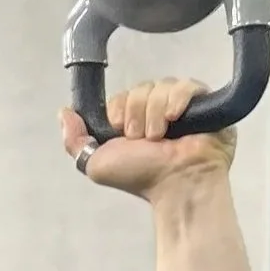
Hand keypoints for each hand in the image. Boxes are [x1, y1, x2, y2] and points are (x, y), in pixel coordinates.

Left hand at [60, 77, 234, 197]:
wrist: (175, 186)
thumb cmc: (141, 178)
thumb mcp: (96, 164)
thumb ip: (76, 141)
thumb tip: (64, 111)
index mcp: (136, 120)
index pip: (124, 95)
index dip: (118, 109)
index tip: (121, 132)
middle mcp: (159, 110)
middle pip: (142, 88)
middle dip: (136, 112)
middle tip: (143, 139)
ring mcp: (183, 105)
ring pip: (162, 85)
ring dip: (154, 112)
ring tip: (159, 137)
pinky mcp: (205, 103)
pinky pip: (187, 85)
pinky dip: (177, 99)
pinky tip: (174, 118)